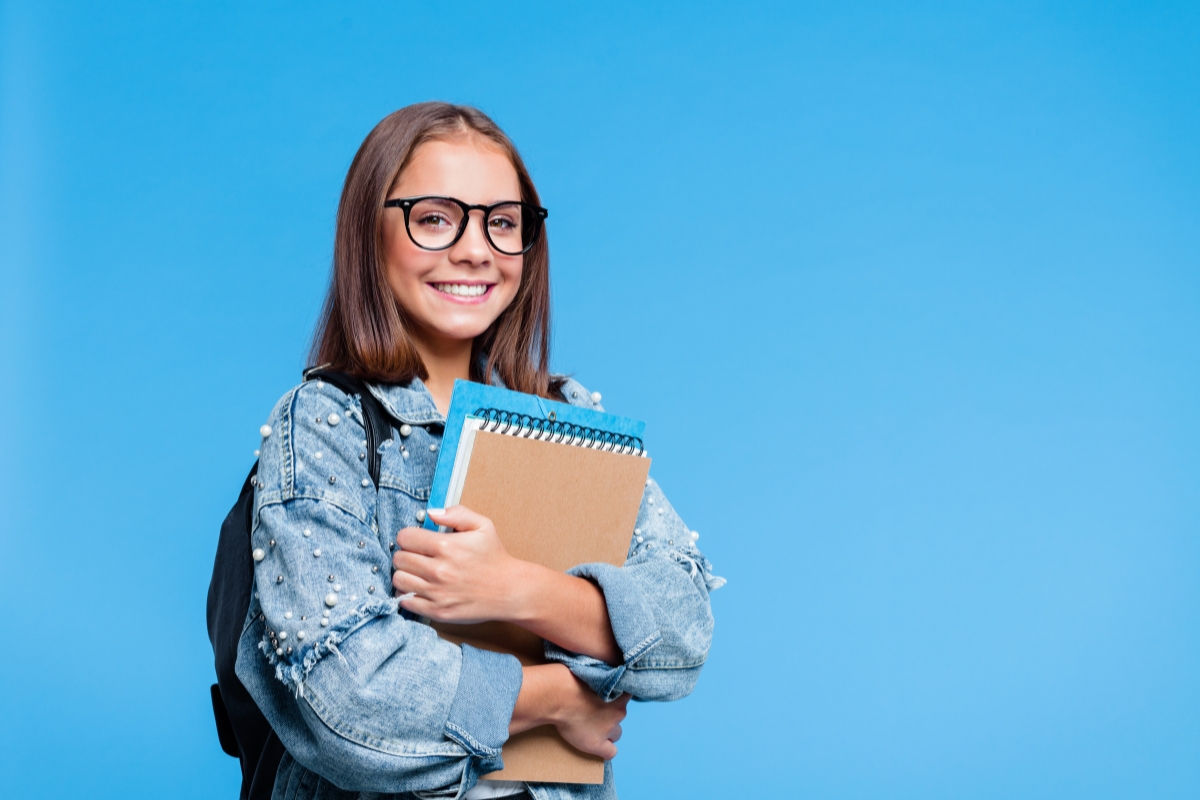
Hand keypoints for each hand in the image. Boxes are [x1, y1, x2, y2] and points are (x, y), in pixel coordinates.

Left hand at [391, 506, 522, 621]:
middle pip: (399, 559)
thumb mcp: (482, 526)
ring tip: (417, 572)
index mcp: (446, 546)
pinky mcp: (437, 611)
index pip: (404, 538)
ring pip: (398, 580)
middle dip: (405, 554)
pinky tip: (420, 588)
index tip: (416, 541)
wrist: (508, 590)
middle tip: (417, 556)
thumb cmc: (494, 557)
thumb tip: (431, 513)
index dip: (408, 537)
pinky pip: (406, 601)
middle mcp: (439, 571)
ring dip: (404, 574)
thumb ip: (456, 513)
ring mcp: (437, 593)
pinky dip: (408, 594)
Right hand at [511, 664, 628, 759]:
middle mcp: (619, 710)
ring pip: (615, 732)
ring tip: (590, 723)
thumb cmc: (571, 676)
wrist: (560, 695)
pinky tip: (597, 743)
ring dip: (607, 729)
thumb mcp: (592, 666)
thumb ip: (604, 668)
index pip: (626, 697)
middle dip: (610, 713)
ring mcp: (609, 728)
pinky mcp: (597, 744)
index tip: (604, 695)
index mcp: (620, 692)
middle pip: (619, 715)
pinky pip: (610, 752)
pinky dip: (605, 749)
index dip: (616, 697)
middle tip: (593, 708)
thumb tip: (606, 662)